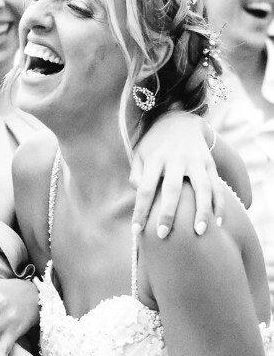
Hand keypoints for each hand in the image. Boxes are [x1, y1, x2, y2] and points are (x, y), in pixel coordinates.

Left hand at [131, 113, 223, 238]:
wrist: (180, 121)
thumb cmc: (155, 145)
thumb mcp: (140, 154)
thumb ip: (136, 174)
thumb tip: (137, 195)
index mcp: (155, 158)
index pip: (145, 188)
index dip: (140, 210)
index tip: (136, 231)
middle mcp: (176, 159)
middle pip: (172, 188)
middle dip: (168, 213)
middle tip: (163, 234)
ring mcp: (196, 161)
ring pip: (202, 187)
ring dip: (202, 211)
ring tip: (200, 233)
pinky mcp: (210, 163)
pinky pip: (218, 186)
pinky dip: (220, 204)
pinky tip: (219, 223)